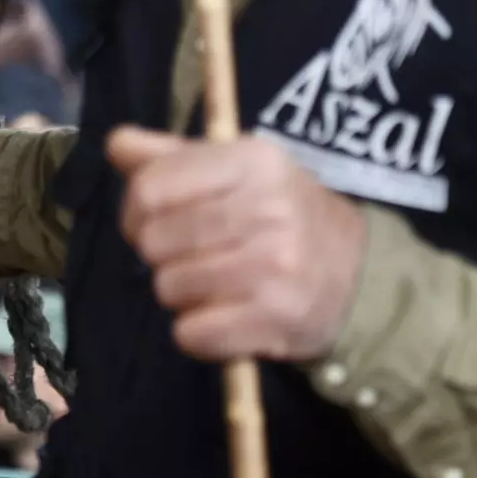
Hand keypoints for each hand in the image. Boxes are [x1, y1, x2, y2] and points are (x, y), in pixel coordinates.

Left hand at [106, 126, 366, 362]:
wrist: (359, 277)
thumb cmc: (282, 214)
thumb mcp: (238, 168)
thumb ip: (171, 155)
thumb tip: (117, 144)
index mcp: (252, 161)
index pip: (150, 188)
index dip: (135, 212)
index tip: (151, 223)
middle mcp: (267, 209)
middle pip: (154, 242)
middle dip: (159, 255)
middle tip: (189, 257)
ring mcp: (274, 267)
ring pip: (168, 289)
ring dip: (180, 294)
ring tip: (214, 284)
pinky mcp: (277, 320)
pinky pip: (191, 334)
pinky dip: (197, 332)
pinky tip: (225, 316)